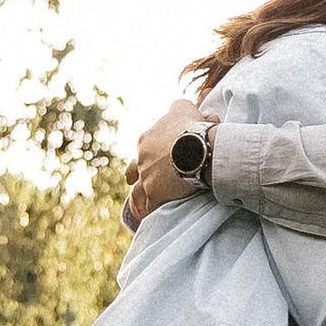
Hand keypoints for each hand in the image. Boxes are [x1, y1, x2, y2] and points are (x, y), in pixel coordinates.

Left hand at [124, 96, 204, 225]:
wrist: (194, 147)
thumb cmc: (191, 126)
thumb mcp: (184, 108)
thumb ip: (180, 107)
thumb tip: (184, 108)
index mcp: (147, 138)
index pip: (145, 145)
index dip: (149, 152)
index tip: (155, 156)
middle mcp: (142, 158)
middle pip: (134, 168)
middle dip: (133, 174)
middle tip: (130, 180)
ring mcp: (146, 177)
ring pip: (137, 191)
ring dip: (137, 199)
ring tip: (137, 208)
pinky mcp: (154, 193)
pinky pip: (147, 206)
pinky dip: (146, 212)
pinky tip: (146, 218)